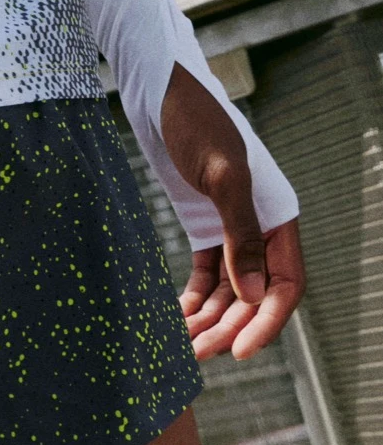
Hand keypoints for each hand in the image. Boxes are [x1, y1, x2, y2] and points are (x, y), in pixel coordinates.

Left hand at [160, 64, 304, 361]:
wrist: (160, 90)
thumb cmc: (196, 122)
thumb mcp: (222, 176)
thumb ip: (240, 236)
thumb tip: (254, 296)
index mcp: (278, 217)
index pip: (285, 284)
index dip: (266, 321)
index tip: (239, 350)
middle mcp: (259, 226)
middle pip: (251, 293)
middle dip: (228, 325)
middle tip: (196, 354)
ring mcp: (228, 226)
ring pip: (227, 287)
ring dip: (208, 317)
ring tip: (181, 345)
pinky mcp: (201, 222)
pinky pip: (204, 271)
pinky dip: (193, 296)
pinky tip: (176, 318)